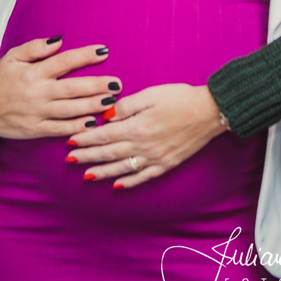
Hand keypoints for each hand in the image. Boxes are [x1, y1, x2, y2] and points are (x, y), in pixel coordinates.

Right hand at [0, 39, 120, 138]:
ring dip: (92, 105)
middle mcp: (38, 93)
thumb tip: (59, 41)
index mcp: (34, 73)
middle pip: (73, 88)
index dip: (84, 56)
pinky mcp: (36, 129)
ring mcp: (38, 113)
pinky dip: (77, 126)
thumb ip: (36, 48)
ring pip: (70, 109)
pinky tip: (92, 122)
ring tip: (111, 101)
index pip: (64, 62)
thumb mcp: (13, 57)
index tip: (103, 52)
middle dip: (97, 86)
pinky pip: (60, 128)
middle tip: (117, 84)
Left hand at [64, 83, 224, 188]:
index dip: (85, 139)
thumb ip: (126, 106)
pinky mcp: (166, 164)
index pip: (104, 135)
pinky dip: (129, 183)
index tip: (70, 141)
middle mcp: (143, 146)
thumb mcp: (151, 94)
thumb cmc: (180, 98)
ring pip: (122, 168)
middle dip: (87, 157)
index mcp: (137, 127)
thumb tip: (106, 117)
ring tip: (86, 176)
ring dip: (103, 172)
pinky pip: (143, 177)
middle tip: (70, 160)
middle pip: (109, 153)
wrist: (210, 111)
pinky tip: (117, 186)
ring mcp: (155, 158)